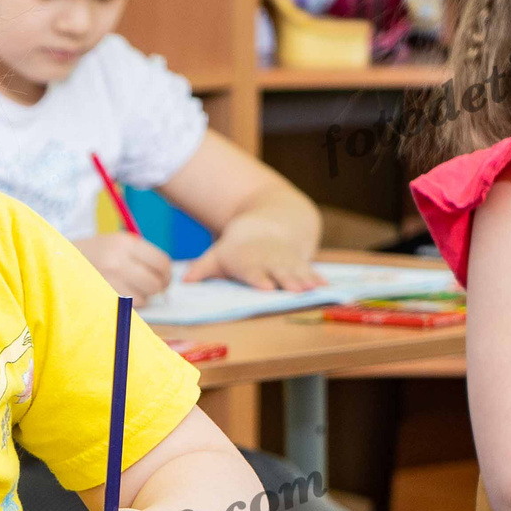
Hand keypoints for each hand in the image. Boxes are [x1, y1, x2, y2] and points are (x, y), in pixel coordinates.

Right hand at [76, 232, 173, 299]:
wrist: (58, 259)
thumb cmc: (94, 253)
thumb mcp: (117, 243)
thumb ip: (141, 255)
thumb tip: (166, 276)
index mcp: (126, 243)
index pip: (161, 263)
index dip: (167, 274)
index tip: (164, 278)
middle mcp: (118, 260)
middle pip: (155, 283)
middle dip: (158, 289)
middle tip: (153, 289)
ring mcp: (108, 280)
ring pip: (143, 298)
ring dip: (142, 298)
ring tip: (132, 291)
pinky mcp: (101, 295)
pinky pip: (128, 307)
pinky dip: (129, 305)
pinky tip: (121, 296)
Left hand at [182, 219, 320, 290]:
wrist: (272, 219)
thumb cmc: (240, 246)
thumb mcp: (220, 253)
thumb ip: (203, 268)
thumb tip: (183, 281)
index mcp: (247, 261)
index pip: (252, 271)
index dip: (259, 278)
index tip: (266, 286)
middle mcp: (269, 262)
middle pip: (278, 272)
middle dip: (287, 281)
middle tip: (295, 291)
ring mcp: (287, 262)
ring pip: (296, 272)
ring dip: (305, 281)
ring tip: (312, 290)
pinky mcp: (301, 262)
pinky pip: (310, 270)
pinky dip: (317, 278)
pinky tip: (326, 286)